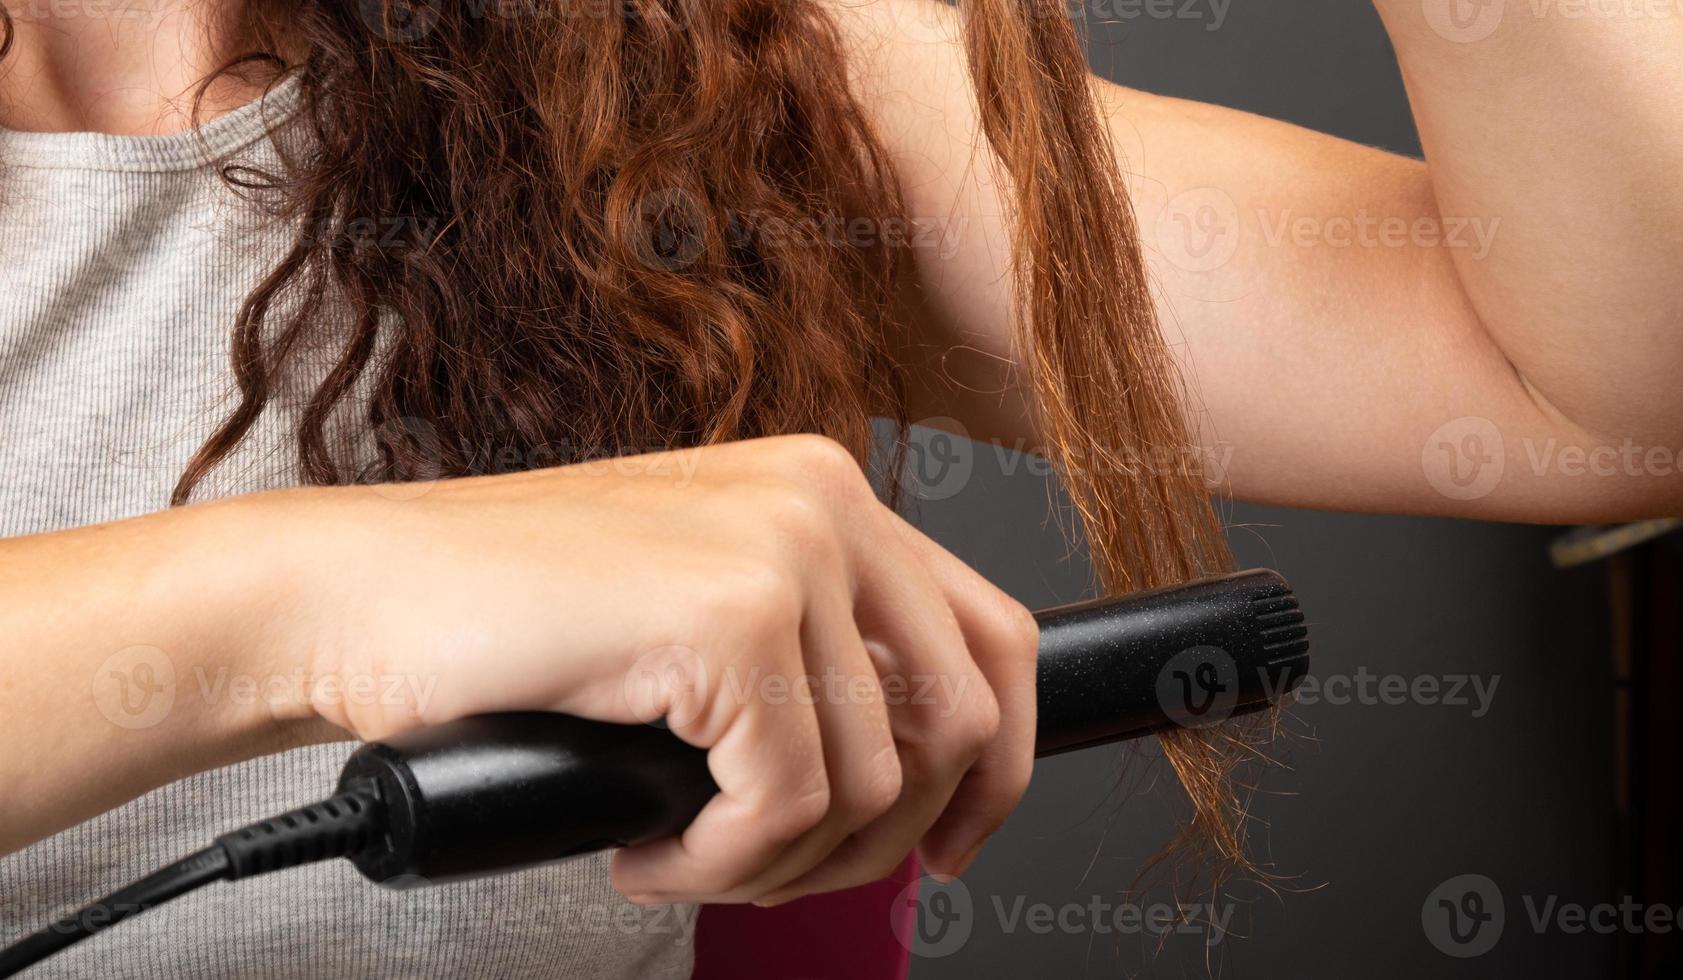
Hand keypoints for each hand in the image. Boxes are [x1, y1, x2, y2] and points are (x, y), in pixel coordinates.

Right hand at [256, 434, 1038, 904]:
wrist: (359, 593)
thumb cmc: (509, 615)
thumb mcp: (696, 610)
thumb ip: (809, 655)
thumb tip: (908, 769)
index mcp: (829, 492)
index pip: (994, 637)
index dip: (996, 761)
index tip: (949, 837)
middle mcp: (826, 502)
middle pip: (965, 718)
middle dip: (893, 837)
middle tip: (791, 872)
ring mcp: (785, 554)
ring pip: (875, 783)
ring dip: (783, 861)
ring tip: (693, 852)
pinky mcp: (731, 621)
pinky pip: (787, 807)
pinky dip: (722, 864)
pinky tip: (651, 848)